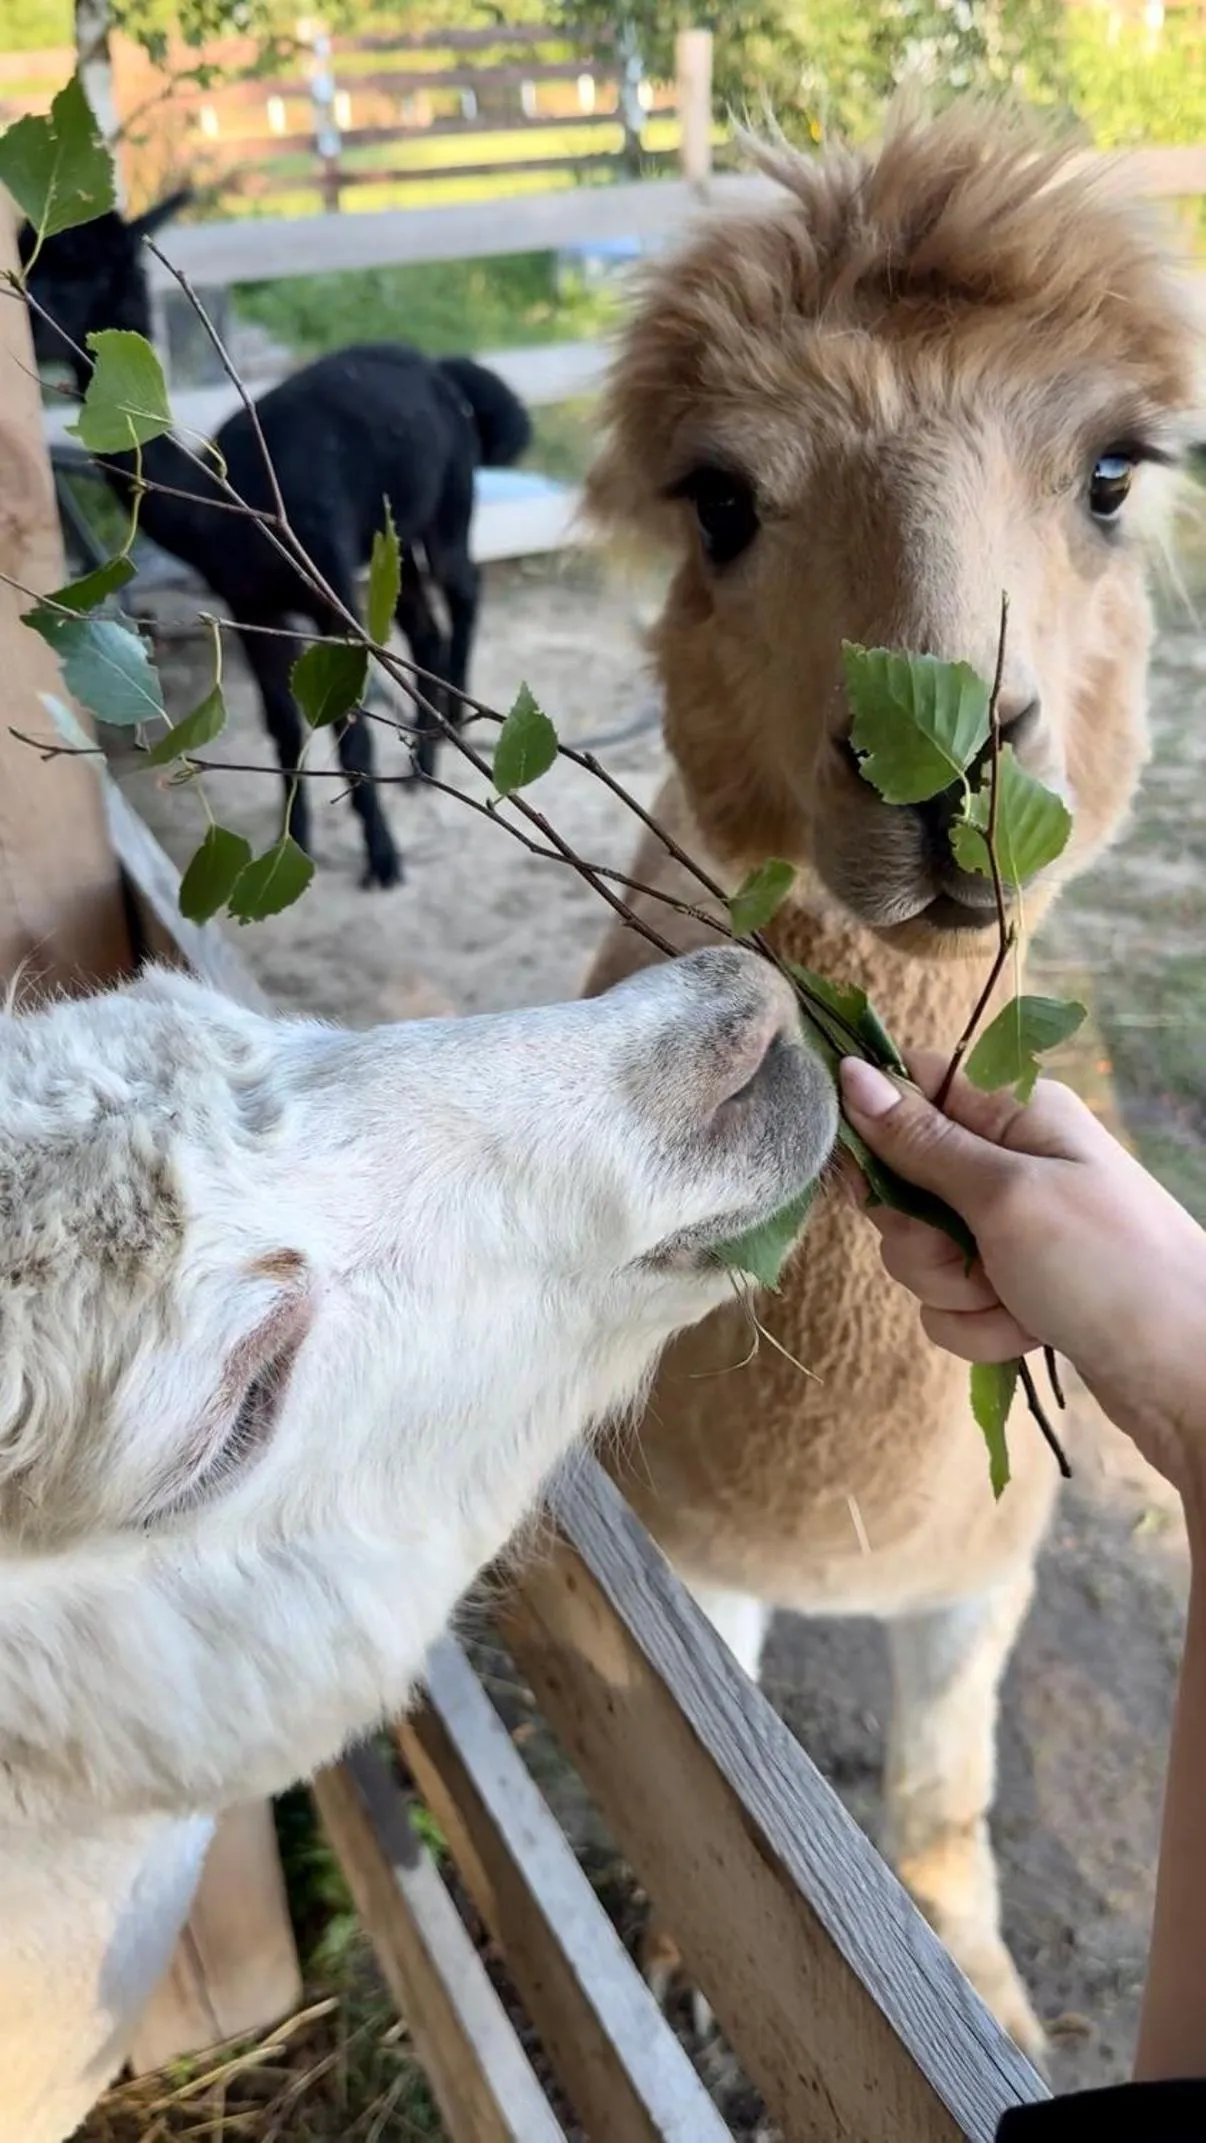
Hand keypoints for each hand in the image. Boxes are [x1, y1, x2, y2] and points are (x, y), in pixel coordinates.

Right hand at [839, 1055, 1205, 1511]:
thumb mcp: (1006, 1195)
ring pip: (919, 1253)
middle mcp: (1010, 1161)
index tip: (866, 1177)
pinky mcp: (1012, 1286)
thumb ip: (921, 1140)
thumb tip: (848, 1072)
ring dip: (954, 1290)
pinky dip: (978, 1327)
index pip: (911, 1086)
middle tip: (970, 1253)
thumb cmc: (1109, 1267)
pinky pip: (948, 1303)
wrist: (1189, 1374)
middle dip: (921, 1235)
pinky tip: (1028, 1332)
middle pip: (902, 1181)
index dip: (875, 1128)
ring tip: (1014, 1299)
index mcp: (1015, 1112)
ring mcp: (1011, 1228)